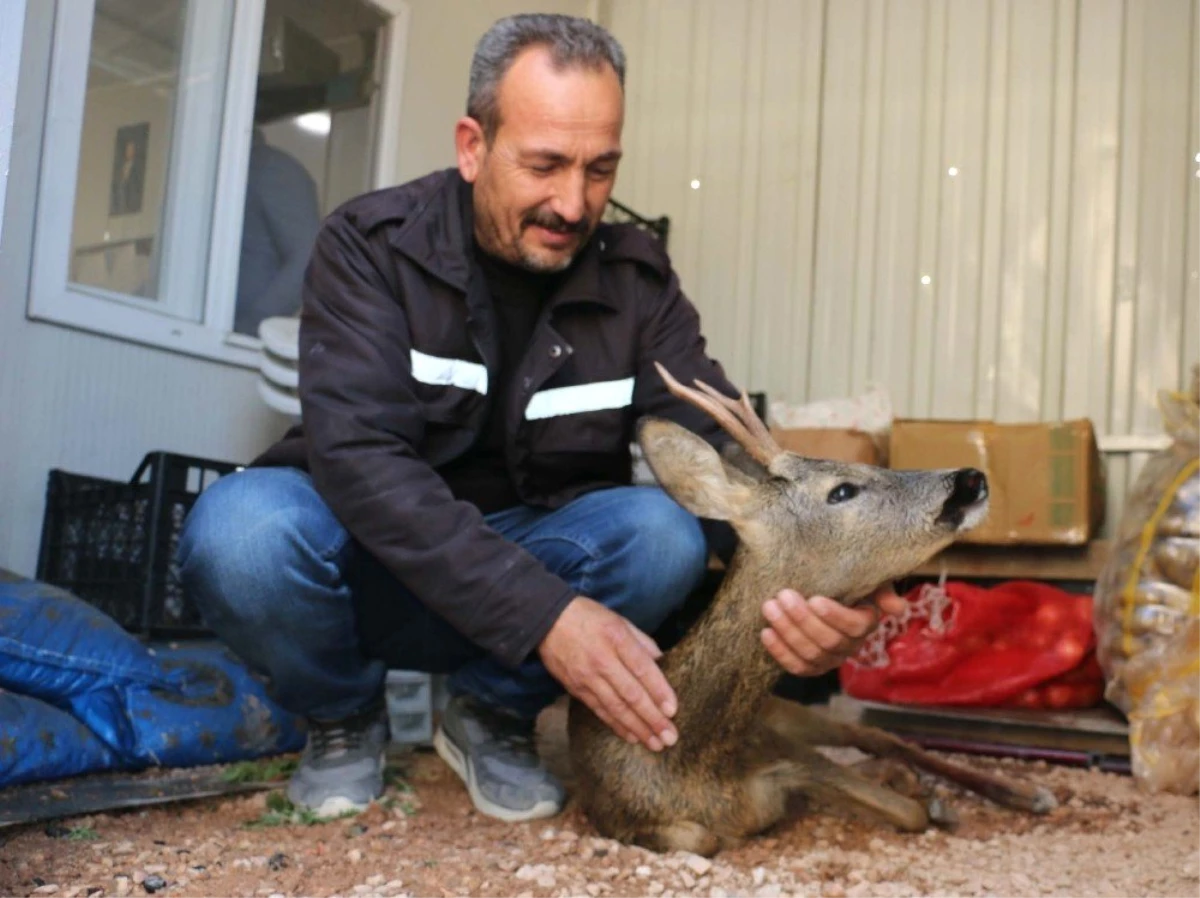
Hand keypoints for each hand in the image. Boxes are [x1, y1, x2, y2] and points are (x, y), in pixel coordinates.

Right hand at [538, 596, 678, 750]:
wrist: (546, 621)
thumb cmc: (589, 617)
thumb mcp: (620, 620)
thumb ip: (642, 642)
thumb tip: (663, 662)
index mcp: (617, 638)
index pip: (643, 669)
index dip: (659, 691)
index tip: (673, 711)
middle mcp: (603, 660)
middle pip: (631, 694)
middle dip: (652, 718)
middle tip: (670, 737)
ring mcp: (588, 677)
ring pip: (616, 708)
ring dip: (637, 728)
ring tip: (655, 744)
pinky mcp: (576, 689)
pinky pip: (600, 711)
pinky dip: (617, 726)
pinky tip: (631, 737)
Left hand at [761, 583, 905, 676]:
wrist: (819, 591)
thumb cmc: (843, 581)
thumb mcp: (864, 578)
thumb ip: (880, 588)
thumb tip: (897, 608)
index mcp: (865, 624)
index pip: (854, 627)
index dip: (835, 616)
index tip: (815, 599)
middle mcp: (850, 646)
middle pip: (828, 641)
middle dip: (802, 619)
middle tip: (782, 596)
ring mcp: (829, 659)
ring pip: (810, 654)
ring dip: (787, 631)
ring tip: (769, 607)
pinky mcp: (810, 666)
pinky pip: (796, 667)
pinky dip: (780, 652)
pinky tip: (766, 633)